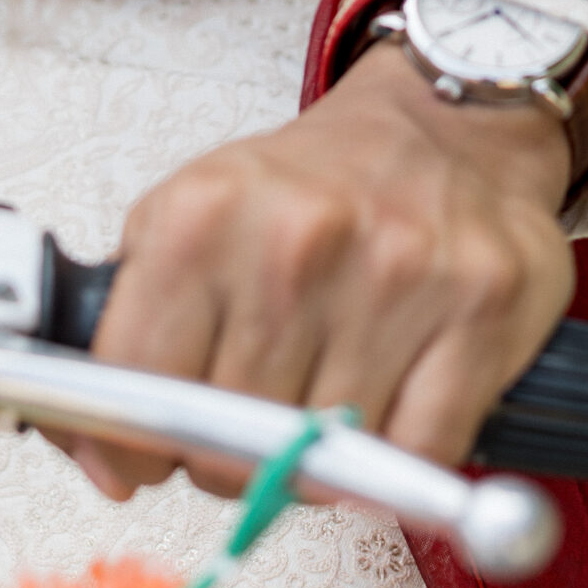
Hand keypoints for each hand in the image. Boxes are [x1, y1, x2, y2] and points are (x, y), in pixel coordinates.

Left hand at [67, 41, 575, 500]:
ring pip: (323, 461)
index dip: (132, 443)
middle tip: (257, 406)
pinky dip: (399, 457)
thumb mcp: (192, 222)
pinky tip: (391, 399)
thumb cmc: (315, 188)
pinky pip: (417, 454)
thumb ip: (132, 336)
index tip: (146, 451)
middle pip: (229, 444)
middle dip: (233, 453)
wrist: (444, 123)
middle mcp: (299, 239)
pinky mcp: (481, 305)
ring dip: (320, 458)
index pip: (135, 384)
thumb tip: (105, 465)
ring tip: (327, 391)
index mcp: (206, 213)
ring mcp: (397, 274)